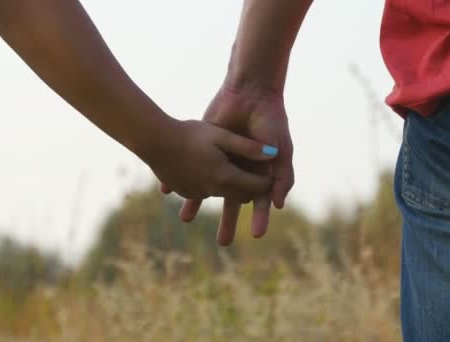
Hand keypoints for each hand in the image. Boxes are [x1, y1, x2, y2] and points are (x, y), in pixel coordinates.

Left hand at [161, 84, 293, 244]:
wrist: (250, 94)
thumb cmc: (270, 122)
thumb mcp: (280, 150)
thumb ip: (282, 176)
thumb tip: (278, 205)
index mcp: (258, 172)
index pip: (258, 201)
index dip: (258, 218)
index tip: (257, 235)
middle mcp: (239, 170)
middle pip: (232, 202)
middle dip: (228, 222)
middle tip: (224, 242)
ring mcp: (221, 160)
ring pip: (207, 187)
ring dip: (196, 203)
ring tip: (185, 219)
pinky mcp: (206, 148)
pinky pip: (190, 166)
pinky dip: (178, 178)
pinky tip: (167, 191)